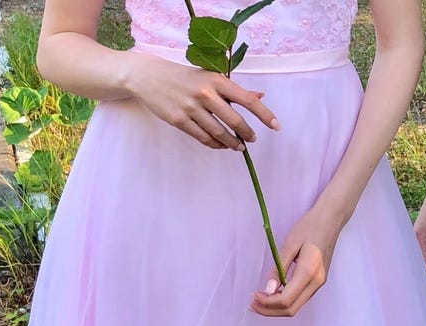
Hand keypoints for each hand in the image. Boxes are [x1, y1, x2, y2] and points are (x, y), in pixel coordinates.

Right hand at [127, 53, 279, 149]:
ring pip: (219, 133)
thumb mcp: (209, 77)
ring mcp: (191, 108)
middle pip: (234, 120)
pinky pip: (202, 138)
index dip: (264, 114)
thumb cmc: (184, 77)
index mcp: (217, 80)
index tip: (276, 126)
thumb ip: (234, 89)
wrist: (150, 77)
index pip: (247, 100)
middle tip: (251, 140)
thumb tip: (260, 97)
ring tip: (238, 147)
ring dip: (232, 143)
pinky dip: (215, 144)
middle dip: (246, 133)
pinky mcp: (179, 120)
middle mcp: (206, 94)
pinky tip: (221, 146)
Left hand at [250, 208, 340, 316]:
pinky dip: (284, 302)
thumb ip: (278, 268)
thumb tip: (268, 290)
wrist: (330, 220)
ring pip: (296, 306)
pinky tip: (272, 295)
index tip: (253, 295)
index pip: (286, 299)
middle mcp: (317, 282)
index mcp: (309, 271)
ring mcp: (319, 283)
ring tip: (258, 301)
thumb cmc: (309, 227)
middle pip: (291, 309)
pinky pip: (300, 299)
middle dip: (269, 310)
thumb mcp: (289, 244)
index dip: (267, 302)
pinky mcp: (318, 282)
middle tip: (251, 304)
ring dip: (276, 308)